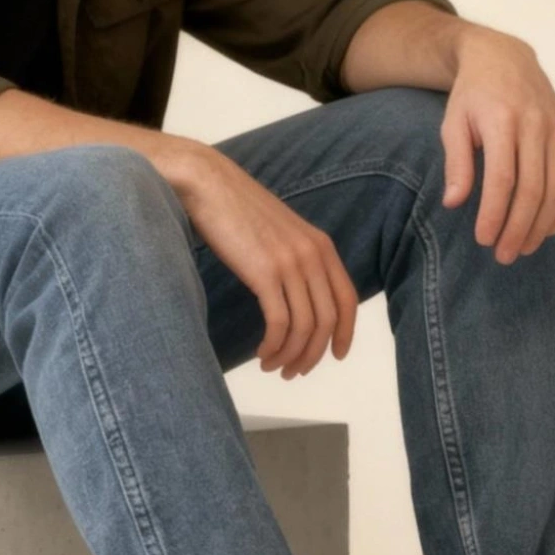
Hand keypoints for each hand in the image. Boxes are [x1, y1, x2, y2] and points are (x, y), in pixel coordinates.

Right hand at [171, 142, 357, 377]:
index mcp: (321, 246)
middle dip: (313, 354)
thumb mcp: (281, 233)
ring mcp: (290, 263)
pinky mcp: (264, 272)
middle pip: (328, 320)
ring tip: (274, 367)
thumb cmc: (237, 211)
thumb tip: (299, 297)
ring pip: (305, 327)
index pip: (348, 300)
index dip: (346, 333)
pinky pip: (280, 323)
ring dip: (291, 356)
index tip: (336, 356)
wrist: (207, 183)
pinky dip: (274, 346)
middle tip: (293, 372)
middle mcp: (313, 255)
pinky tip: (262, 354)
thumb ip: (297, 259)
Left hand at [440, 27, 554, 263]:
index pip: (503, 179)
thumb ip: (456, 163)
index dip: (494, 214)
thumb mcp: (453, 123)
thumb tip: (454, 204)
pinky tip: (547, 229)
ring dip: (541, 226)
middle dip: (519, 228)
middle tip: (503, 255)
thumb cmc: (473, 97)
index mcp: (504, 121)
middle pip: (533, 190)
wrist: (505, 59)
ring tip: (523, 248)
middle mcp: (537, 125)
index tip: (483, 240)